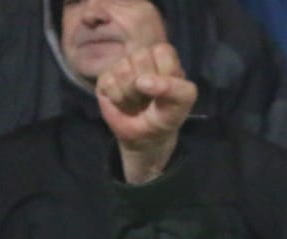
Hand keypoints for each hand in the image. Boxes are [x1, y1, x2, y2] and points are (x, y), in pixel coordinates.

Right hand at [96, 42, 196, 183]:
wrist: (146, 138)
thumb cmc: (166, 116)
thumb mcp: (181, 105)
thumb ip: (175, 89)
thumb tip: (141, 81)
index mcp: (164, 58)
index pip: (162, 51)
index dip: (165, 73)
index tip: (167, 89)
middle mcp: (142, 57)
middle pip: (140, 57)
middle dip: (147, 84)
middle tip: (150, 97)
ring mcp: (121, 66)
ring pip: (123, 70)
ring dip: (132, 94)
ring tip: (137, 102)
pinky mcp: (105, 78)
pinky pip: (109, 83)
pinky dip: (119, 99)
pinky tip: (123, 103)